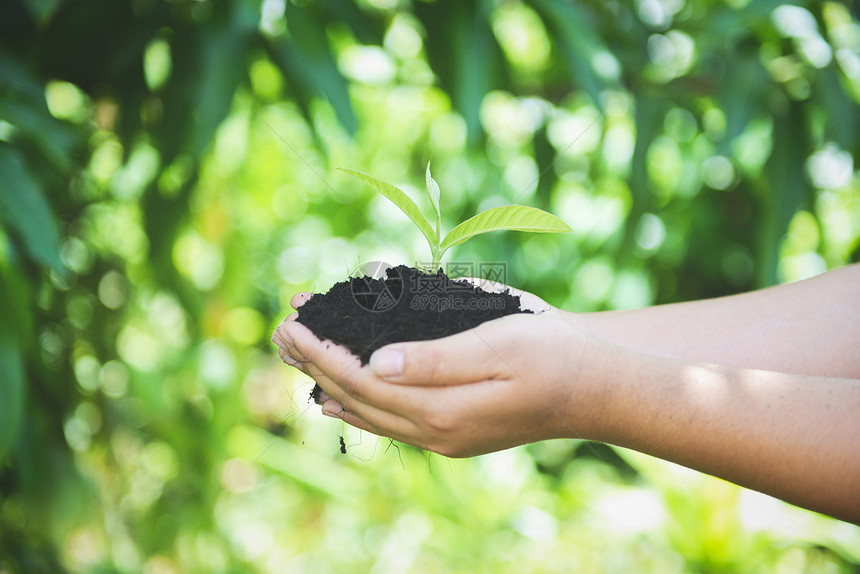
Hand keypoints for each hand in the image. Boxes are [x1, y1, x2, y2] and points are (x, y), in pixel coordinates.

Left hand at [272, 286, 602, 456]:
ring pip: (370, 413)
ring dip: (330, 383)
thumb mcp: (498, 342)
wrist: (594, 387)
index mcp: (444, 410)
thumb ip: (436, 358)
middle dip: (316, 364)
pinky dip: (358, 406)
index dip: (323, 353)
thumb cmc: (553, 353)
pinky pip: (391, 422)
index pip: (363, 381)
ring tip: (296, 358)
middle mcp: (437, 432)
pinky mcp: (454, 433)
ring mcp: (445, 438)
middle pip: (358, 399)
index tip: (291, 325)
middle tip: (279, 332)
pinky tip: (338, 399)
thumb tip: (376, 365)